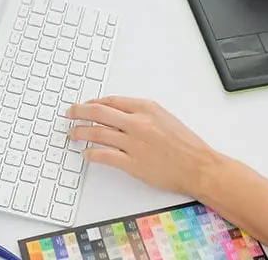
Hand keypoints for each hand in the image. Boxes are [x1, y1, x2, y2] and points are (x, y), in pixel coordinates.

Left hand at [67, 97, 217, 195]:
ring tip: (72, 133)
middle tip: (69, 113)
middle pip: (99, 113)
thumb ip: (142, 113)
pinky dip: (91, 154)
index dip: (94, 102)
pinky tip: (85, 153)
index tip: (86, 105)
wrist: (198, 165)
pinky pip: (104, 156)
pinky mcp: (132, 164)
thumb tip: (119, 114)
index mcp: (146, 108)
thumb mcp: (165, 117)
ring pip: (97, 134)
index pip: (112, 101)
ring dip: (80, 132)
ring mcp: (134, 144)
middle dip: (79, 112)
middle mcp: (138, 123)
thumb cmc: (185, 144)